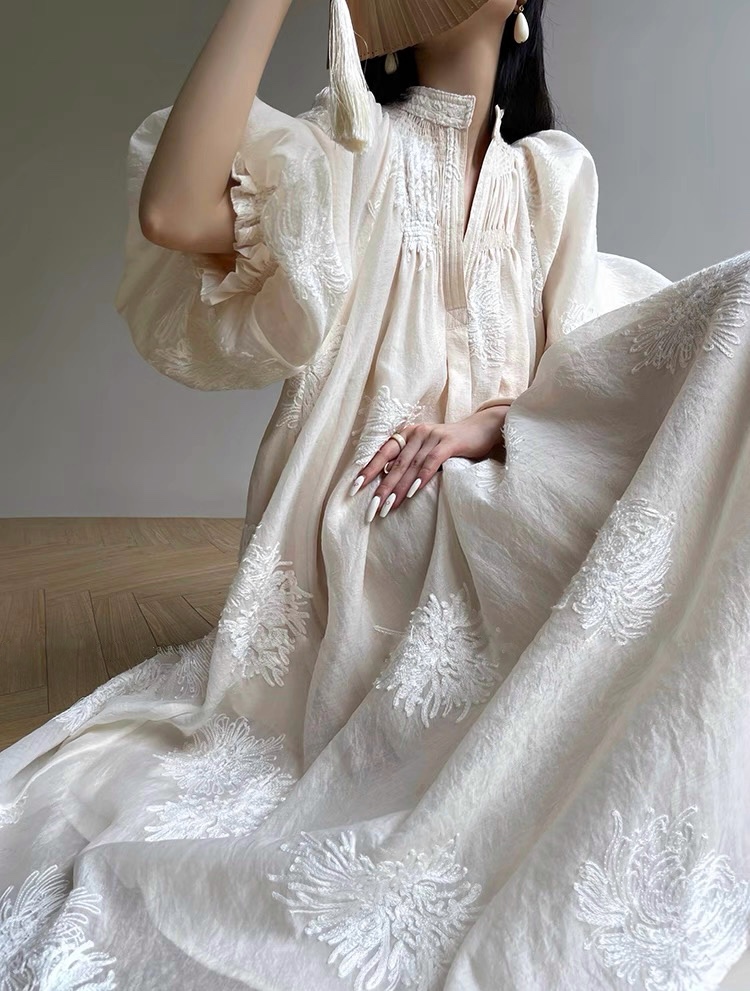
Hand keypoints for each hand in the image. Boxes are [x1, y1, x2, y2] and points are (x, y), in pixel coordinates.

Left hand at [349, 404, 509, 521]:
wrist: (482, 429)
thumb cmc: (452, 445)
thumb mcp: (427, 451)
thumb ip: (410, 462)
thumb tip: (388, 485)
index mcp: (407, 434)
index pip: (383, 453)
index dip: (368, 470)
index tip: (354, 489)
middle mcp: (416, 433)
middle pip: (394, 464)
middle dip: (382, 488)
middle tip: (371, 508)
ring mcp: (432, 436)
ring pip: (411, 466)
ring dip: (398, 489)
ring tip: (387, 507)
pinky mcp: (448, 443)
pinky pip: (431, 462)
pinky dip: (421, 478)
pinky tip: (412, 492)